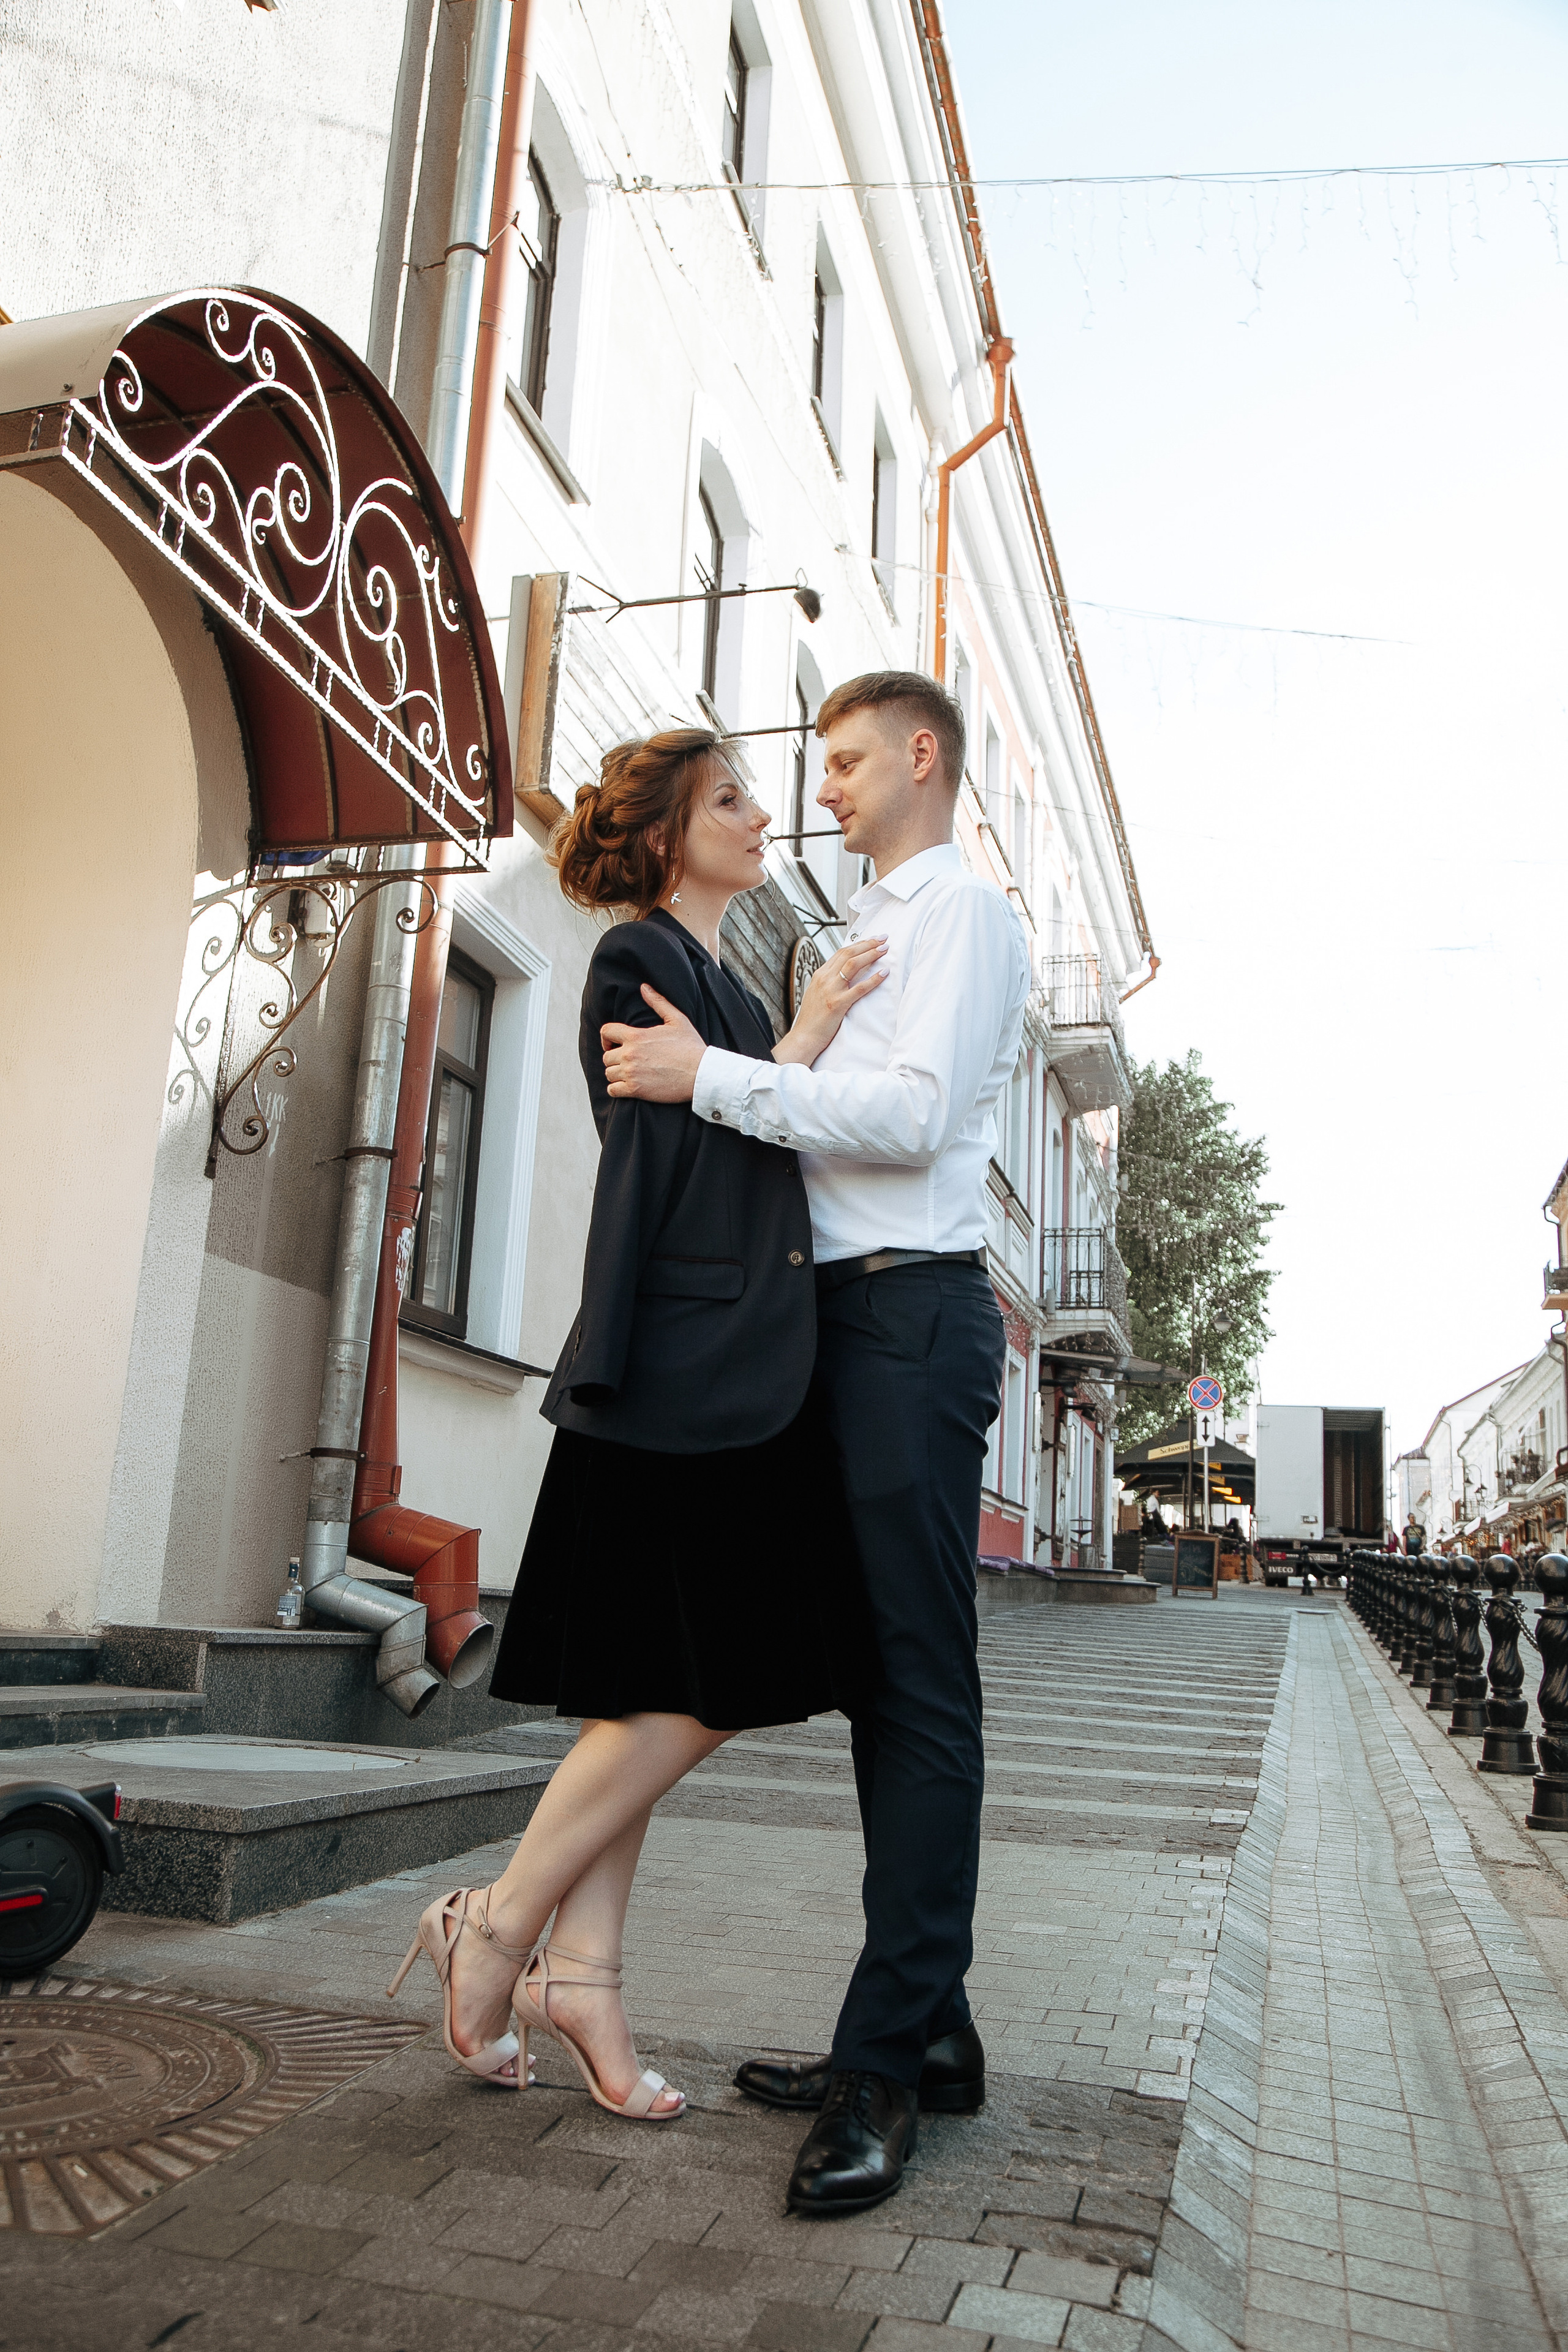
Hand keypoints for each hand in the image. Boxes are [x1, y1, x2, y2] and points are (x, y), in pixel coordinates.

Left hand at [602, 986, 706, 1100]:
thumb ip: (658, 1002)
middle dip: (615, 1058)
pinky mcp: (635, 1090)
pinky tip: (628, 1087)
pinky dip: (617, 1089)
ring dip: (617, 1074)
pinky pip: (613, 1090)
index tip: (612, 1044)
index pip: (606, 1032)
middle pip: (606, 1056)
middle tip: (627, 1062)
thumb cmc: (691, 1047)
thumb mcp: (677, 1019)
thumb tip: (644, 987)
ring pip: (609, 1073)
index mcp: (636, 1036)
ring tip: (630, 1074)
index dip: (607, 1037)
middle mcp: (629, 1054)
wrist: (701, 1074)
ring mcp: (631, 1073)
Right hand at [774, 935, 887, 1066]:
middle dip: (868, 944)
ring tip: (885, 950)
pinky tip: (884, 974)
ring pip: (853, 965)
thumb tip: (845, 975)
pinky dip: (873, 979)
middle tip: (883, 938)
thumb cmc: (812, 1019)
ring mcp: (830, 990)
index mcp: (820, 975)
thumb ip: (829, 982)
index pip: (841, 952)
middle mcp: (824, 979)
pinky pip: (859, 988)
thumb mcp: (818, 994)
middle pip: (848, 953)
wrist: (803, 1037)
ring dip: (871, 955)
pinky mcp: (837, 1004)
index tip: (872, 939)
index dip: (859, 944)